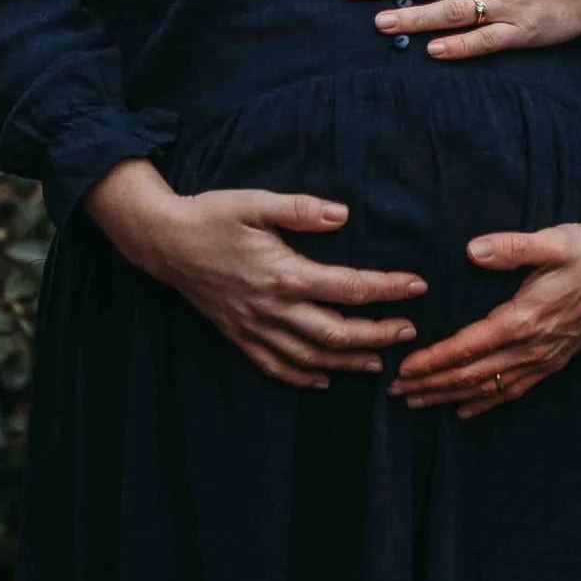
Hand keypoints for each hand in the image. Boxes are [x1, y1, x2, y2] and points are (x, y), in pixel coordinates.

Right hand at [83, 160, 425, 389]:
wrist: (163, 241)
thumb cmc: (211, 216)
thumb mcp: (255, 202)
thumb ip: (301, 209)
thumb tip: (343, 214)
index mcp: (283, 274)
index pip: (347, 288)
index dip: (386, 289)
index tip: (417, 286)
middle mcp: (272, 308)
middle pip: (335, 333)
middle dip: (376, 335)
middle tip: (408, 331)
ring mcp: (254, 327)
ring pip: (309, 357)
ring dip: (348, 361)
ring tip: (379, 361)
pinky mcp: (238, 335)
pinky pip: (274, 366)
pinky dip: (302, 377)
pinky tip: (324, 378)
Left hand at [390, 222, 580, 417]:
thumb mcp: (549, 243)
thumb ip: (510, 247)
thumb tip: (471, 250)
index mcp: (521, 319)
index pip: (466, 348)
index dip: (433, 361)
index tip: (404, 369)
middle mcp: (528, 347)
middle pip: (470, 374)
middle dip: (430, 384)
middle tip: (396, 392)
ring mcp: (540, 359)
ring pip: (487, 387)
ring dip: (449, 397)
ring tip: (418, 403)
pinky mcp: (551, 362)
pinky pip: (513, 391)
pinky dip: (485, 402)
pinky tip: (464, 411)